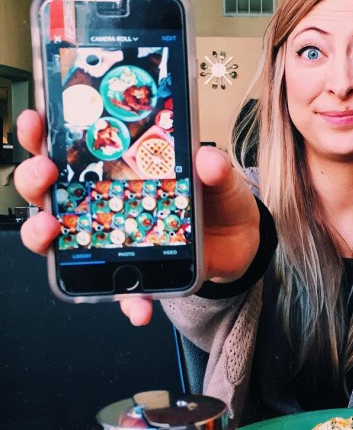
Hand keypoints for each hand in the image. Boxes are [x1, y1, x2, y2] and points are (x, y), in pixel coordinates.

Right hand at [13, 110, 260, 325]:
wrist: (240, 243)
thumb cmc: (217, 202)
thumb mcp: (221, 178)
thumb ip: (215, 168)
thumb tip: (206, 159)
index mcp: (120, 172)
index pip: (70, 149)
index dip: (44, 134)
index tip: (36, 121)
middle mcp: (106, 206)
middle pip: (51, 192)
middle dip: (36, 180)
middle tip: (44, 173)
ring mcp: (114, 242)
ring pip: (64, 242)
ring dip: (46, 237)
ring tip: (53, 231)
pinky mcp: (137, 275)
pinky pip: (124, 293)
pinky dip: (129, 302)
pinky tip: (138, 307)